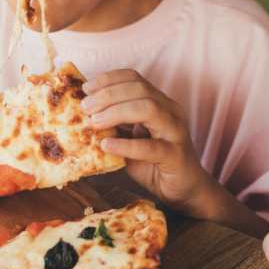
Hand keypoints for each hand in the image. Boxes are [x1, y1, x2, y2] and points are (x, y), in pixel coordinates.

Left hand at [82, 69, 218, 214]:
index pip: (135, 78)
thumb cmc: (154, 164)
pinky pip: (151, 147)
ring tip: (95, 123)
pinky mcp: (176, 156)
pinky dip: (126, 145)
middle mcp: (170, 111)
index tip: (86, 88)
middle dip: (108, 94)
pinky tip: (107, 146)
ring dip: (117, 112)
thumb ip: (114, 126)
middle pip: (140, 89)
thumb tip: (83, 116)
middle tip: (85, 107)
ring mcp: (176, 132)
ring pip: (149, 109)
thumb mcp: (130, 140)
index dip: (109, 79)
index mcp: (160, 103)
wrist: (185, 190)